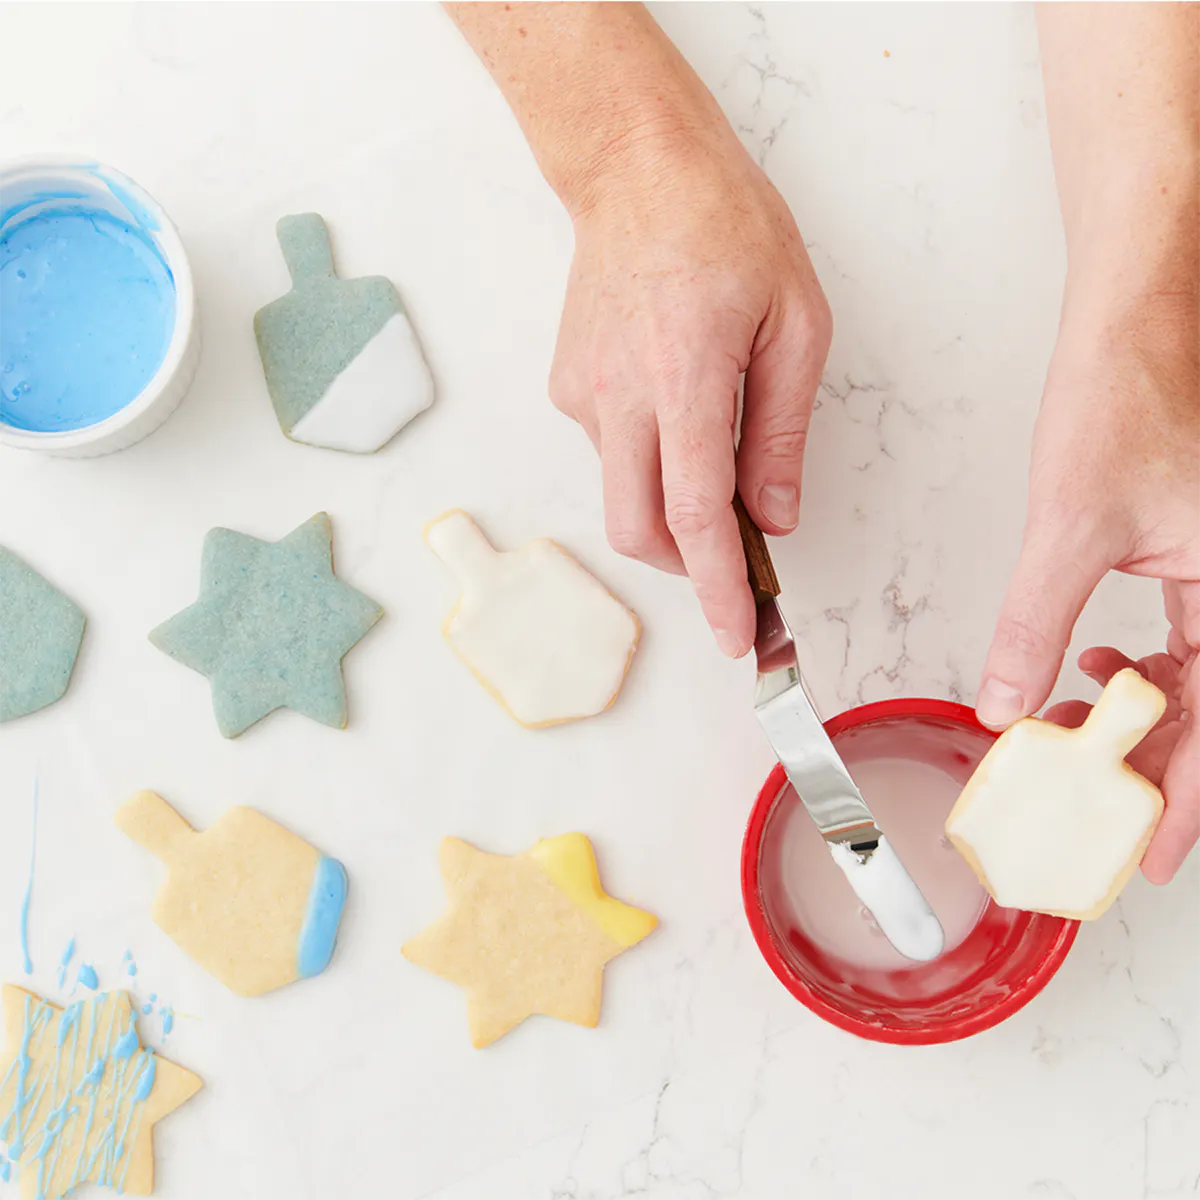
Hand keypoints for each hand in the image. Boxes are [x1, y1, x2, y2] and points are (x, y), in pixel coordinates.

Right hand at [548, 128, 830, 657]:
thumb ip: (782, 430)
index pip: (698, 514)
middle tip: (733, 553)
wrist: (636, 171)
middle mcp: (621, 396)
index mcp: (687, 377)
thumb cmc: (727, 228)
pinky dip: (647, 460)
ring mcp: (583, 394)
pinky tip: (672, 405)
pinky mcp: (566, 388)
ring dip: (669, 505)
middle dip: (685, 564)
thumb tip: (775, 515)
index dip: (718, 588)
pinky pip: (608, 453)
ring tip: (711, 450)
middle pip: (639, 529)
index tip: (738, 636)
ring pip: (621, 494)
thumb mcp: (795, 322)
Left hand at [977, 294, 1199, 881]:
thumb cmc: (1126, 397)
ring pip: (1198, 682)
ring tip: (1074, 742)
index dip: (1183, 802)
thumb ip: (1035, 623)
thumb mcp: (1071, 526)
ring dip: (1138, 721)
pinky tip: (1095, 673)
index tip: (1147, 853)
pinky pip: (1188, 642)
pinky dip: (1141, 673)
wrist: (1138, 328)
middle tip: (1098, 814)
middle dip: (1152, 769)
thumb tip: (1003, 702)